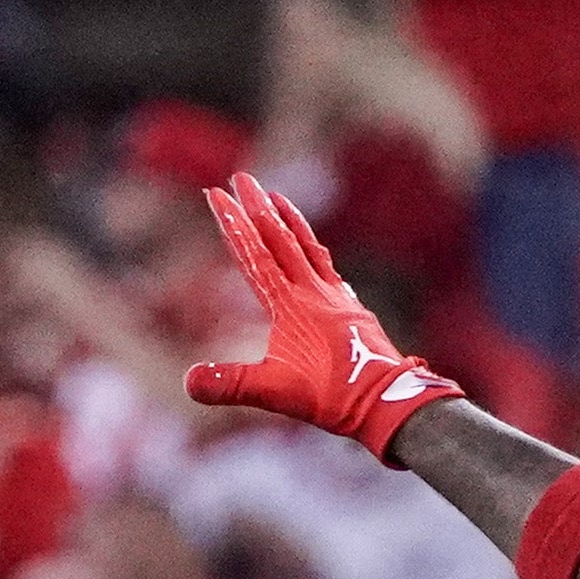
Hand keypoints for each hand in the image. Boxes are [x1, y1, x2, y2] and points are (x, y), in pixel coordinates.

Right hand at [184, 172, 463, 461]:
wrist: (391, 401)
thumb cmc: (335, 398)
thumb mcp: (276, 393)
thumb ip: (231, 385)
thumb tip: (188, 382)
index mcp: (290, 306)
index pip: (255, 256)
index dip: (233, 225)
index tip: (216, 194)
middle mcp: (315, 294)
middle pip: (280, 241)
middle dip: (257, 207)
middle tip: (241, 176)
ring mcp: (338, 300)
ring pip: (309, 250)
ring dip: (290, 221)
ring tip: (278, 196)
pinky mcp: (354, 311)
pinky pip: (330, 272)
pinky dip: (317, 254)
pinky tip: (318, 254)